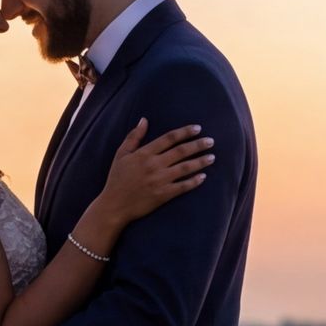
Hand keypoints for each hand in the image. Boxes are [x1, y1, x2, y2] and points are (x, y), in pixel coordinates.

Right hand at [83, 120, 214, 247]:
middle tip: (211, 141)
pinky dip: (194, 181)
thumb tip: (144, 120)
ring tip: (212, 157)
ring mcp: (159, 181)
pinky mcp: (163, 195)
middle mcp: (154, 165)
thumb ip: (133, 137)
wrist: (114, 205)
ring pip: (185, 168)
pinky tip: (203, 176)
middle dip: (198, 145)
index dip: (185, 132)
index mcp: (144, 154)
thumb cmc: (116, 179)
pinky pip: (182, 186)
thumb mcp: (121, 154)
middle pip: (181, 151)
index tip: (198, 128)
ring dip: (200, 162)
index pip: (169, 138)